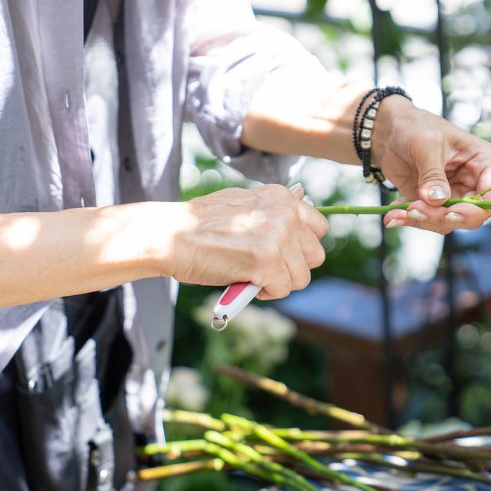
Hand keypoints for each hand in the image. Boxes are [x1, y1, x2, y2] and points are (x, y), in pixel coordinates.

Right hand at [168, 184, 327, 299]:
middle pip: (315, 255)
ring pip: (301, 277)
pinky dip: (264, 293)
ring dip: (278, 283)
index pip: (319, 227)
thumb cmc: (199, 225)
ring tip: (253, 275)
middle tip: (267, 269)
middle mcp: (285, 214)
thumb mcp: (242, 203)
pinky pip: (282, 289)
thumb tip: (302, 204)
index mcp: (282, 197)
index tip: (286, 253)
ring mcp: (278, 238)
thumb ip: (273, 210)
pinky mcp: (267, 262)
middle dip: (294, 267)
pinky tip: (245, 282)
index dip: (303, 246)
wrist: (171, 236)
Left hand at [371, 96, 490, 233]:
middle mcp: (474, 182)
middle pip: (472, 214)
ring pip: (449, 221)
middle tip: (415, 210)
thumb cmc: (416, 127)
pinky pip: (428, 220)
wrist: (391, 132)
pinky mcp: (435, 205)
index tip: (452, 212)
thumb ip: (433, 174)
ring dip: (423, 220)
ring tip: (398, 212)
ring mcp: (455, 195)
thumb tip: (438, 201)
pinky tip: (393, 215)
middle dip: (444, 217)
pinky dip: (410, 220)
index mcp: (484, 161)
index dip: (478, 208)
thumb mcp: (426, 145)